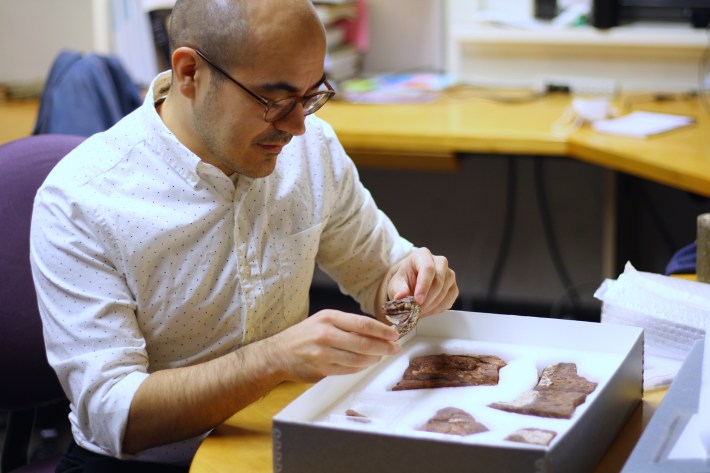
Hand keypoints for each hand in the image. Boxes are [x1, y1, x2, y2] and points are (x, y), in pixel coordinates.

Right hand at [267, 310, 400, 381]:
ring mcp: (323, 353)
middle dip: (383, 347)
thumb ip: (347, 324)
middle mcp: (326, 334)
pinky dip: (360, 368)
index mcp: (329, 318)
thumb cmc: (304, 335)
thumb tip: (376, 330)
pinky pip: (348, 370)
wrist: (278, 353)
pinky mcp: (321, 369)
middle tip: (394, 348)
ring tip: (380, 356)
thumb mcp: (323, 320)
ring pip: (358, 359)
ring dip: (374, 359)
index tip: (394, 334)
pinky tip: (365, 364)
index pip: (363, 324)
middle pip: (364, 343)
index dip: (382, 331)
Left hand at [386, 247, 457, 317]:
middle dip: (427, 299)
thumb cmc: (405, 279)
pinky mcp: (453, 287)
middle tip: (416, 310)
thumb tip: (400, 296)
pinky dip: (438, 308)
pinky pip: (449, 300)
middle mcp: (440, 262)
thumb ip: (399, 289)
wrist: (411, 282)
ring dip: (431, 305)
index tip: (417, 300)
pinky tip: (427, 311)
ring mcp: (449, 274)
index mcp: (423, 255)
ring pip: (445, 291)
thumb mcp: (396, 283)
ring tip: (419, 312)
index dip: (424, 285)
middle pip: (439, 280)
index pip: (428, 268)